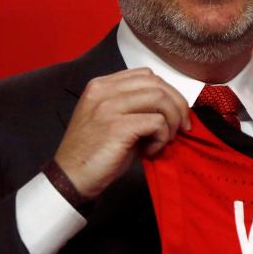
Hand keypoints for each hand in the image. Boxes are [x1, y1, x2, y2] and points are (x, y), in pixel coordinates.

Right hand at [53, 68, 190, 198]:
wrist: (71, 178)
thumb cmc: (97, 152)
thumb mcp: (115, 119)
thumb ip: (137, 106)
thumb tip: (174, 107)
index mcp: (102, 85)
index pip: (147, 75)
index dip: (169, 93)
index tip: (177, 114)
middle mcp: (103, 90)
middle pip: (157, 84)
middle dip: (178, 105)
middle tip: (181, 128)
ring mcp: (108, 107)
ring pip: (160, 99)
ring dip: (172, 121)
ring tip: (165, 140)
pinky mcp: (117, 126)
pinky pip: (157, 122)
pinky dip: (162, 138)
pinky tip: (150, 151)